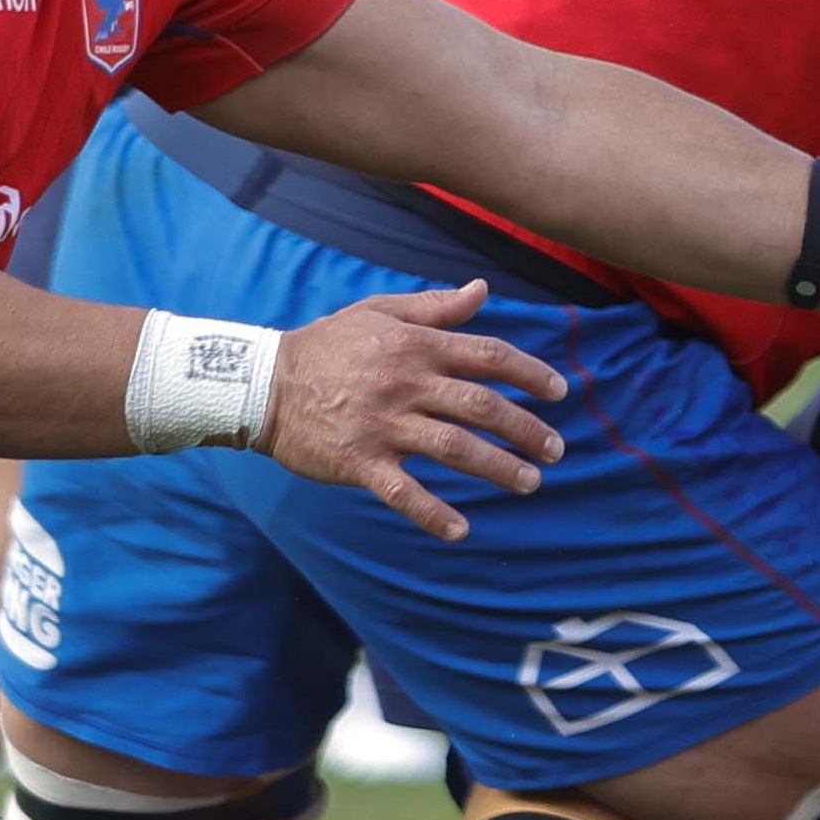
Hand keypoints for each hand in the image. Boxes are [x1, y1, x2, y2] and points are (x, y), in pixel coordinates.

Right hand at [258, 281, 570, 539]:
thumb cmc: (325, 345)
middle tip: (556, 450)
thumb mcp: (378, 312)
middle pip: (481, 406)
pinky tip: (461, 530)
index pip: (488, 355)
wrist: (260, 384)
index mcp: (415, 346)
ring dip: (498, 468)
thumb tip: (482, 289)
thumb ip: (434, 306)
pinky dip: (432, 513)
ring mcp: (383, 424)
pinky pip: (403, 491)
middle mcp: (406, 384)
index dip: (529, 373)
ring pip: (454, 447)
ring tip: (529, 483)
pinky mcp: (358, 460)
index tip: (560, 393)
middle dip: (525, 429)